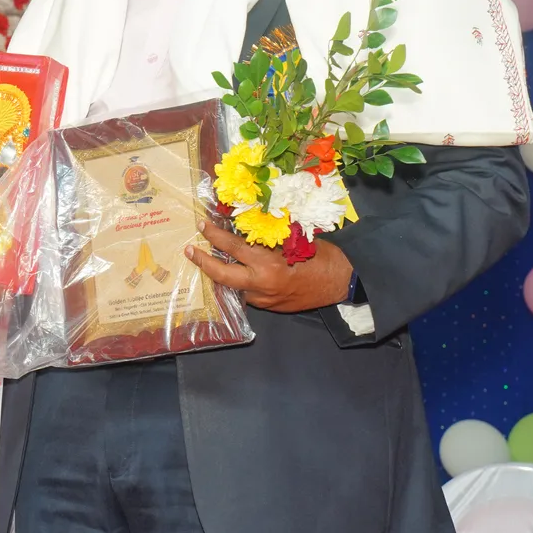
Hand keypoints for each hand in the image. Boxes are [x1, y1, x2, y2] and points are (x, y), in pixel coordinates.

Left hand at [187, 221, 352, 313]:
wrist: (343, 284)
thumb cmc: (324, 257)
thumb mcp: (296, 240)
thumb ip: (269, 238)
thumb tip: (247, 226)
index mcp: (268, 265)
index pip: (233, 247)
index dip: (215, 235)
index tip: (203, 225)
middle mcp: (261, 285)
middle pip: (222, 275)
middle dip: (203, 262)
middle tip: (190, 250)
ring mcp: (264, 299)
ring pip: (233, 287)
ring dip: (222, 274)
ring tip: (210, 260)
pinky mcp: (270, 307)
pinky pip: (247, 294)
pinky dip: (241, 282)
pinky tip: (239, 273)